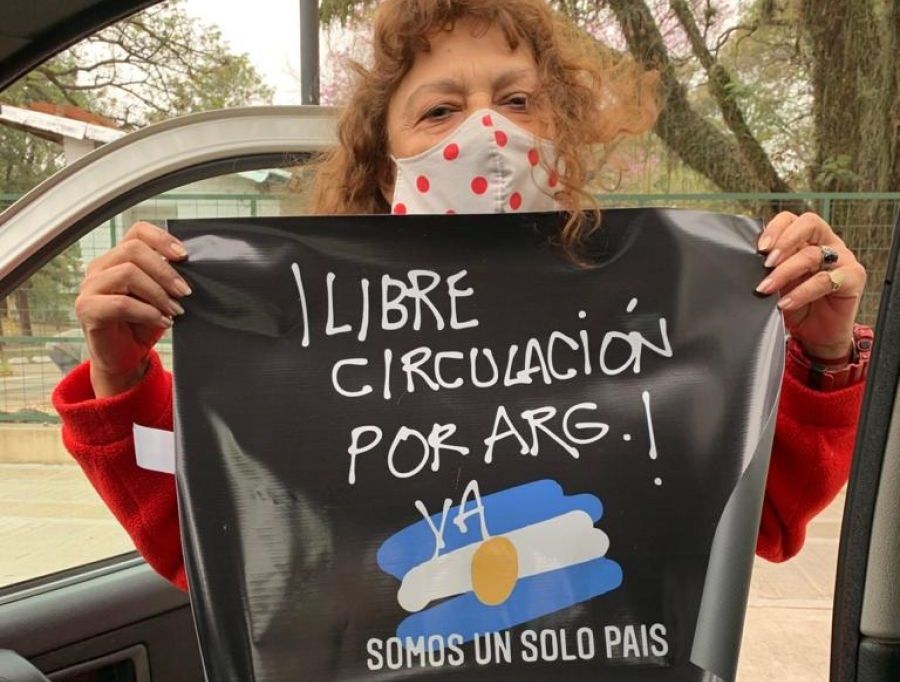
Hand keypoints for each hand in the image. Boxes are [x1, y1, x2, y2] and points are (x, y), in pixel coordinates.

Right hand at [75, 222, 189, 396]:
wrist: (126, 358)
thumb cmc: (143, 324)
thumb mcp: (160, 295)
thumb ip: (167, 277)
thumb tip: (190, 265)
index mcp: (118, 258)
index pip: (137, 232)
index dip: (162, 239)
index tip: (184, 256)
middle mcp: (100, 268)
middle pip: (133, 250)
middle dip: (165, 271)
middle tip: (184, 292)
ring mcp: (90, 288)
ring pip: (127, 273)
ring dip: (158, 292)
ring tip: (174, 310)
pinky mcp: (87, 310)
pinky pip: (120, 303)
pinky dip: (147, 312)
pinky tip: (162, 321)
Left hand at [755, 212, 866, 359]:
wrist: (815, 335)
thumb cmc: (795, 306)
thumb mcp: (777, 284)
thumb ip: (767, 270)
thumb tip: (744, 262)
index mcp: (807, 239)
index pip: (792, 219)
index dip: (775, 228)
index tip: (759, 248)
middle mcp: (827, 243)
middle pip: (809, 224)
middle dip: (784, 242)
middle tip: (766, 263)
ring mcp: (842, 259)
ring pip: (813, 254)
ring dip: (785, 272)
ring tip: (767, 288)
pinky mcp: (853, 278)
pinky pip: (825, 280)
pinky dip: (801, 292)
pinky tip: (785, 303)